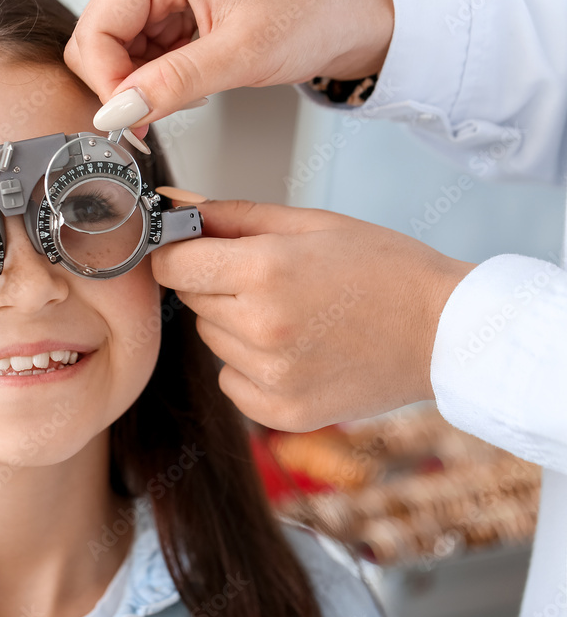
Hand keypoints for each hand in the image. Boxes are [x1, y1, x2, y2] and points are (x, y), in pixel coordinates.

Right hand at [65, 0, 394, 128]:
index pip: (99, 29)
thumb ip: (174, 83)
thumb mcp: (240, 54)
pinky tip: (186, 86)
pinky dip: (157, 79)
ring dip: (140, 85)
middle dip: (121, 84)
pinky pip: (143, 52)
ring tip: (185, 94)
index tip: (129, 118)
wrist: (348, 20)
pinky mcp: (176, 15)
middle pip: (101, 38)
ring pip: (118, 50)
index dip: (108, 80)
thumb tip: (120, 111)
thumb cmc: (314, 14)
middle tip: (151, 114)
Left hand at [150, 200, 475, 431]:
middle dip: (218, 285)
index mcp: (265, 271)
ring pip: (211, 340)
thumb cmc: (384, 269)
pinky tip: (296, 351)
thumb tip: (172, 204)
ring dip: (235, 325)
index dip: (181, 253)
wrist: (444, 331)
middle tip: (272, 281)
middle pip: (192, 301)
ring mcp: (272, 376)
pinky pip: (231, 380)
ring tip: (293, 315)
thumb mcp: (310, 224)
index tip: (199, 251)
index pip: (171, 265)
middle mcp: (261, 327)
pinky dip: (250, 367)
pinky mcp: (282, 412)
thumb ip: (231, 215)